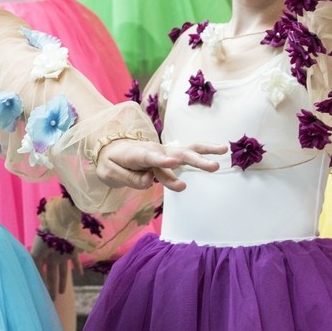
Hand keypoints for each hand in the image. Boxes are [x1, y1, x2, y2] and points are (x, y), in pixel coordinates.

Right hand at [32, 238, 80, 296]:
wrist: (58, 225)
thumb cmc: (44, 240)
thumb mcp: (35, 255)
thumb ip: (35, 268)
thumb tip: (35, 282)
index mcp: (42, 256)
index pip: (41, 273)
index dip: (41, 283)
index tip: (41, 294)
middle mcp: (51, 257)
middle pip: (51, 275)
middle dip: (51, 286)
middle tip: (52, 299)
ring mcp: (62, 255)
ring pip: (63, 272)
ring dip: (62, 282)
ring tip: (61, 293)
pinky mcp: (72, 252)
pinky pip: (76, 261)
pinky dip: (79, 267)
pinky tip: (81, 275)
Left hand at [96, 138, 225, 191]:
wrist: (110, 148)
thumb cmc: (109, 162)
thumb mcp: (109, 173)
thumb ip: (128, 178)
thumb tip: (148, 182)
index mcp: (137, 154)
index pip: (150, 158)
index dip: (161, 161)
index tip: (173, 162)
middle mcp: (153, 151)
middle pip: (175, 154)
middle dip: (194, 161)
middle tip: (213, 166)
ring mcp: (163, 152)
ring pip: (186, 151)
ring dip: (204, 154)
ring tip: (223, 154)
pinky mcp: (168, 156)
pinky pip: (187, 154)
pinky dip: (203, 153)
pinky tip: (220, 153)